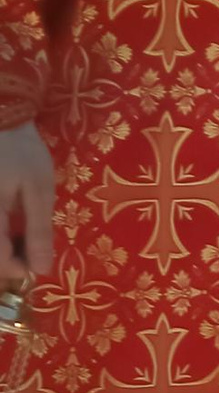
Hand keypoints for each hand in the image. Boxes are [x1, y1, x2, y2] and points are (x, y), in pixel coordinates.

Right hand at [0, 123, 51, 282]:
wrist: (1, 122)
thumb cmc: (22, 153)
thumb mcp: (38, 191)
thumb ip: (38, 231)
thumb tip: (41, 269)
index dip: (18, 269)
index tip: (37, 264)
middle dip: (8, 259)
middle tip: (31, 250)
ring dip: (3, 247)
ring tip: (20, 238)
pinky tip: (8, 226)